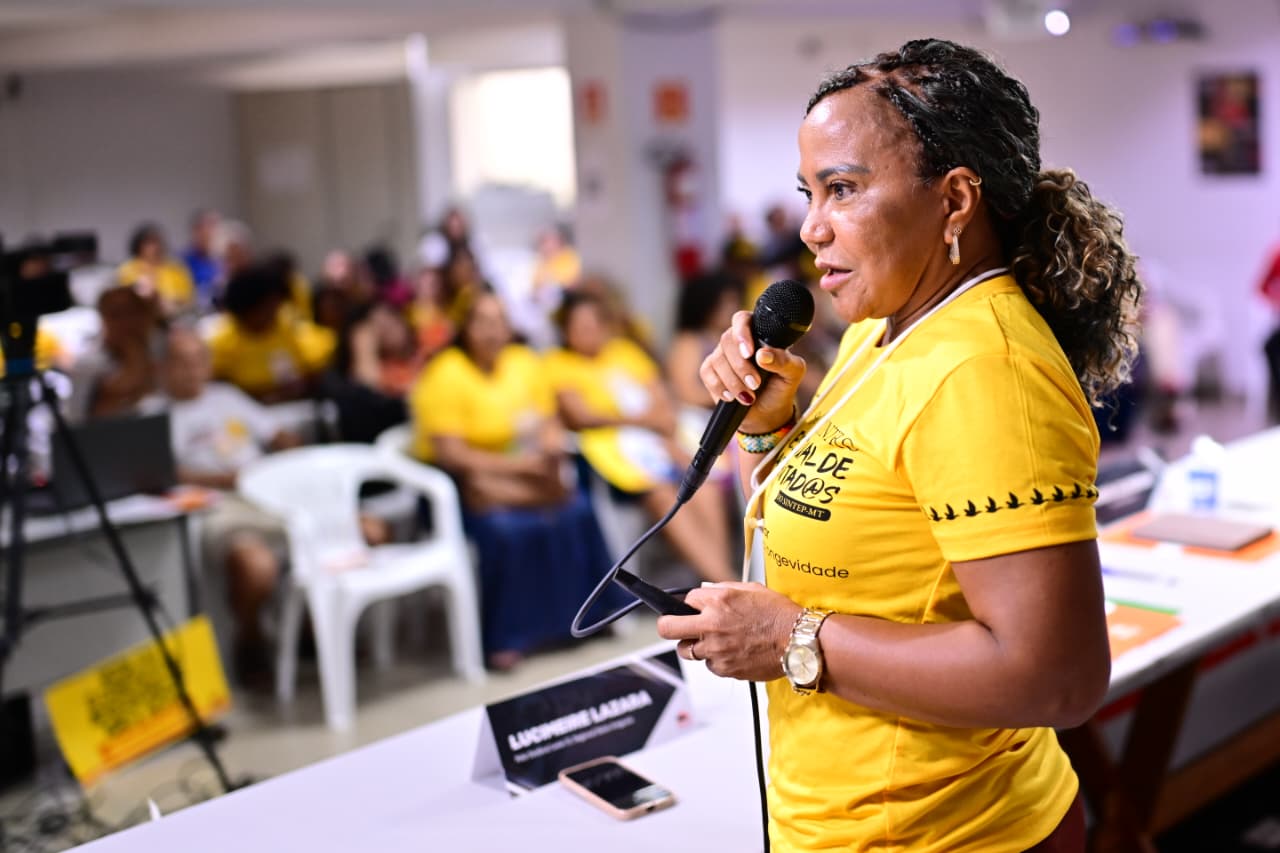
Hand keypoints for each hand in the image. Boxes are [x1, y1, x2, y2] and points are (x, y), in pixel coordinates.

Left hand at [656, 582, 801, 681]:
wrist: (798, 642)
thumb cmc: (780, 616)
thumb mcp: (751, 590)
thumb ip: (723, 590)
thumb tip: (706, 593)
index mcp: (719, 600)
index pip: (685, 600)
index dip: (690, 604)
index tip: (692, 608)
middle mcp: (712, 624)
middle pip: (667, 628)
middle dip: (668, 625)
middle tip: (674, 626)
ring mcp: (716, 649)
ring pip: (687, 651)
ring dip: (695, 645)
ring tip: (713, 641)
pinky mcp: (724, 668)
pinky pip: (709, 665)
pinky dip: (716, 660)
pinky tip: (732, 652)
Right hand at [700, 311, 805, 433]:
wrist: (768, 412)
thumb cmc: (781, 386)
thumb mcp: (792, 373)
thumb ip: (783, 360)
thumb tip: (763, 354)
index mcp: (757, 332)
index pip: (742, 319)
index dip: (742, 333)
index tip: (749, 354)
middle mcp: (736, 341)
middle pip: (727, 341)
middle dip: (740, 366)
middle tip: (755, 384)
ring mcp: (721, 355)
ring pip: (717, 360)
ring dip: (733, 381)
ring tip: (749, 396)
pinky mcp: (710, 371)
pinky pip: (707, 373)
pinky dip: (720, 387)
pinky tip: (732, 396)